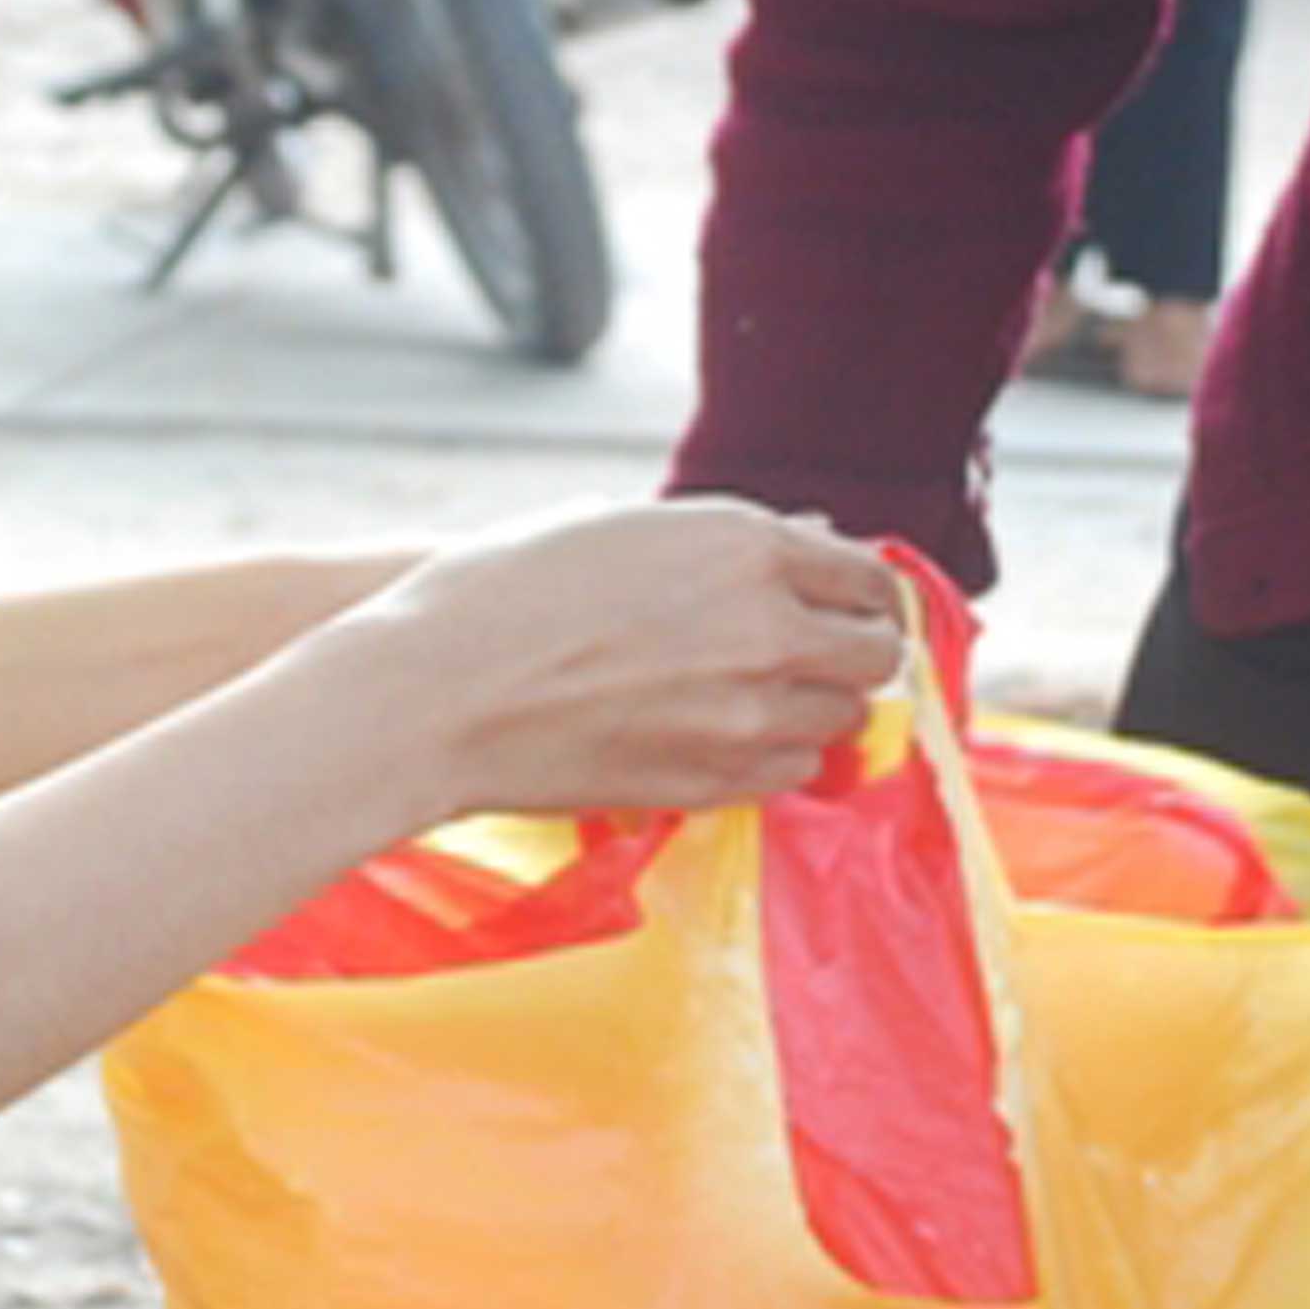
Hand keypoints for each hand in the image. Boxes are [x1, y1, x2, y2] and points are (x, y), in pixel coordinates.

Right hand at [313, 499, 907, 821]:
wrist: (433, 693)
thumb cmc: (504, 590)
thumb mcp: (617, 527)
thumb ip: (729, 539)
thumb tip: (815, 533)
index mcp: (746, 545)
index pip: (868, 576)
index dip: (862, 591)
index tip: (845, 602)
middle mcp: (767, 628)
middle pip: (876, 653)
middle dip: (854, 648)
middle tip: (817, 649)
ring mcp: (746, 715)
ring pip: (842, 718)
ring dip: (816, 703)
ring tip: (760, 692)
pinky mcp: (715, 781)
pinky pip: (791, 771)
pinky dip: (775, 754)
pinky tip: (725, 733)